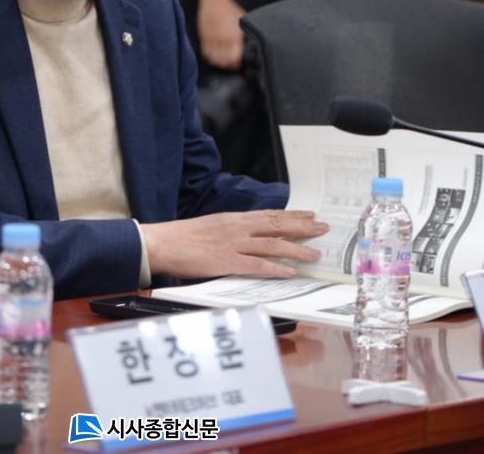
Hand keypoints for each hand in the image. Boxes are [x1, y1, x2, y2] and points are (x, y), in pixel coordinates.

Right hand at [141, 209, 328, 279]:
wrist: (163, 242)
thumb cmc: (184, 237)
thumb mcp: (212, 226)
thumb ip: (232, 230)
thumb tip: (250, 236)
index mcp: (234, 219)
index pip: (270, 214)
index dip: (292, 215)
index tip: (310, 214)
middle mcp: (237, 228)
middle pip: (276, 225)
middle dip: (302, 227)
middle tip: (323, 228)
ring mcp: (233, 244)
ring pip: (272, 244)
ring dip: (296, 249)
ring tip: (314, 254)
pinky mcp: (227, 262)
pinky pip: (257, 266)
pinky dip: (275, 268)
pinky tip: (290, 272)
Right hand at [197, 0, 245, 69]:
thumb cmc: (230, 8)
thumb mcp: (242, 21)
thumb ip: (244, 34)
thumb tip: (249, 43)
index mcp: (234, 37)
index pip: (234, 58)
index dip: (236, 63)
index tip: (237, 64)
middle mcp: (222, 40)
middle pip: (224, 61)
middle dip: (228, 64)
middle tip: (231, 64)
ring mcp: (212, 39)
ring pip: (214, 58)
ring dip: (218, 62)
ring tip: (222, 61)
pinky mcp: (204, 37)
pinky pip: (206, 52)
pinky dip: (209, 56)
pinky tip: (214, 55)